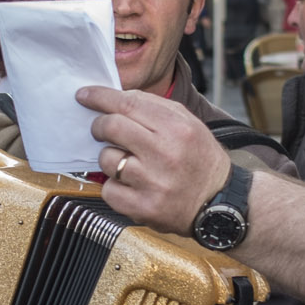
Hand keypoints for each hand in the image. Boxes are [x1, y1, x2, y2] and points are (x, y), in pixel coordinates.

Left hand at [76, 86, 230, 235]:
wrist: (220, 203)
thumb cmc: (200, 159)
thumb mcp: (189, 124)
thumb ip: (154, 108)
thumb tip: (115, 99)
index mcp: (177, 128)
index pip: (128, 104)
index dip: (99, 97)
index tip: (84, 96)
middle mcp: (165, 153)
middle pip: (111, 127)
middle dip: (98, 126)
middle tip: (100, 130)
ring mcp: (153, 183)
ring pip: (107, 160)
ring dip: (110, 158)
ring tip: (127, 163)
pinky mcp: (144, 208)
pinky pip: (109, 191)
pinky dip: (114, 187)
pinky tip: (130, 186)